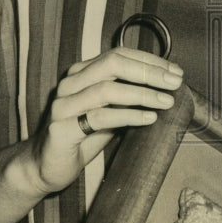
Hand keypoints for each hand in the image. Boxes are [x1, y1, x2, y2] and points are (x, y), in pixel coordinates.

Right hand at [28, 46, 183, 193]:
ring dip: (142, 93)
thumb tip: (164, 86)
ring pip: (106, 89)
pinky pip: (99, 117)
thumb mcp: (109, 112)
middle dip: (148, 71)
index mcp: (82, 73)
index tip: (175, 71)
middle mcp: (70, 83)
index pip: (118, 55)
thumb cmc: (82, 138)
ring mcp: (63, 105)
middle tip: (175, 82)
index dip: (149, 61)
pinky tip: (148, 118)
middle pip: (113, 64)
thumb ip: (127, 96)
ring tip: (166, 101)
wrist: (45, 167)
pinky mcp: (61, 129)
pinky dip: (128, 115)